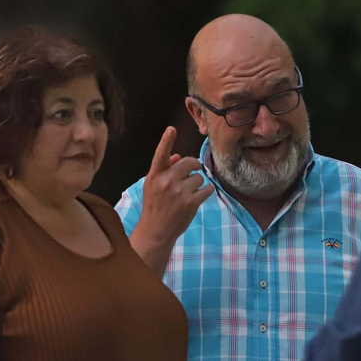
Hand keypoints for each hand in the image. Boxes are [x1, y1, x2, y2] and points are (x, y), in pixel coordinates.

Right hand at [138, 127, 212, 245]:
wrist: (156, 230)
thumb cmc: (154, 205)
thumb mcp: (152, 185)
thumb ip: (165, 169)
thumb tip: (178, 156)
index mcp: (155, 175)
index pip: (161, 154)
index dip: (166, 141)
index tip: (171, 129)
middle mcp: (166, 181)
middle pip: (189, 162)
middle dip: (194, 165)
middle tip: (193, 171)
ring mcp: (179, 192)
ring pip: (199, 177)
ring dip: (198, 183)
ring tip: (189, 192)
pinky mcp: (191, 203)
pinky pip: (207, 189)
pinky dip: (206, 191)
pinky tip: (200, 196)